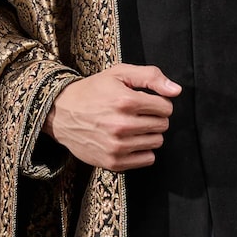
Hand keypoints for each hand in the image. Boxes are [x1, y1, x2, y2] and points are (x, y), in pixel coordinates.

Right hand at [42, 63, 180, 171]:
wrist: (61, 113)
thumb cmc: (93, 91)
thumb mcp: (119, 73)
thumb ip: (151, 77)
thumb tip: (176, 90)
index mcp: (125, 101)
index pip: (165, 107)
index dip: (158, 103)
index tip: (146, 102)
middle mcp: (121, 125)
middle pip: (162, 126)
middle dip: (155, 118)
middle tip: (138, 114)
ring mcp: (117, 146)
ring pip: (156, 143)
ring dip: (149, 134)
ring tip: (133, 126)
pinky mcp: (113, 162)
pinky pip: (147, 159)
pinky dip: (143, 150)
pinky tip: (130, 141)